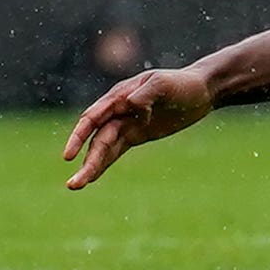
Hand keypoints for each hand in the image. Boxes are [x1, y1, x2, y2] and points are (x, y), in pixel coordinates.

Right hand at [62, 66, 215, 190]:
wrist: (201, 90)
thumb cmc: (182, 83)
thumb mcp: (165, 85)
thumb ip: (146, 94)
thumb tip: (130, 104)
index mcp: (120, 96)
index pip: (93, 118)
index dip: (79, 136)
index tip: (69, 156)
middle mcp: (118, 111)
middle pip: (95, 138)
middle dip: (84, 161)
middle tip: (72, 184)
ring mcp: (126, 124)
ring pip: (102, 147)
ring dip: (90, 166)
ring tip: (75, 186)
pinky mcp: (136, 135)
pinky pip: (115, 151)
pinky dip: (103, 164)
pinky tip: (91, 178)